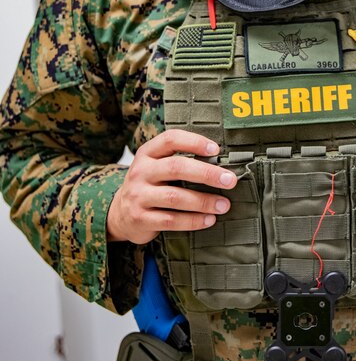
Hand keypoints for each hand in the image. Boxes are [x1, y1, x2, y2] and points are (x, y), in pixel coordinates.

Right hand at [107, 130, 236, 244]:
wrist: (120, 213)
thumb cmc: (149, 185)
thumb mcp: (156, 166)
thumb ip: (180, 160)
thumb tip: (221, 164)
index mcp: (147, 153)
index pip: (170, 139)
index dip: (194, 142)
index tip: (217, 149)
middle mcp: (141, 172)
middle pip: (176, 167)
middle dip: (206, 174)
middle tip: (230, 180)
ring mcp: (138, 196)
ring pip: (175, 197)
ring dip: (204, 201)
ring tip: (224, 205)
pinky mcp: (140, 218)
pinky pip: (171, 220)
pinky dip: (193, 221)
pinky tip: (209, 220)